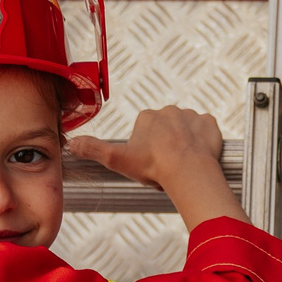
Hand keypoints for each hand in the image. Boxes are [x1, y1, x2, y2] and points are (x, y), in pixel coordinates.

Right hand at [71, 105, 242, 231]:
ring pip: (187, 129)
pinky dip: (204, 140)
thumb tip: (71, 143)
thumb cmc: (153, 166)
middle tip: (167, 165)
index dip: (147, 149)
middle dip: (166, 144)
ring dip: (185, 142)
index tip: (150, 162)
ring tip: (184, 163)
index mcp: (147, 117)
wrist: (187, 170)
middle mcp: (169, 111)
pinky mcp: (210, 123)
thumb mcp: (117, 159)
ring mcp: (191, 115)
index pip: (145, 131)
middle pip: (166, 129)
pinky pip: (206, 129)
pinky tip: (200, 154)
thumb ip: (93, 149)